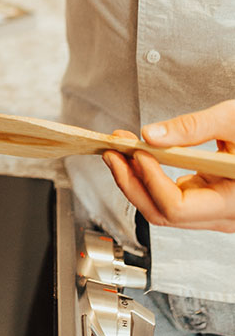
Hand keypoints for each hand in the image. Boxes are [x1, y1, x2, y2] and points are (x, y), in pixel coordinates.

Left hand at [102, 101, 234, 232]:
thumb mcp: (234, 120)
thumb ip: (194, 127)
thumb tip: (151, 134)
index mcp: (234, 201)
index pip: (176, 206)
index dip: (150, 180)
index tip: (136, 152)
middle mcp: (224, 216)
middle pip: (163, 214)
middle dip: (132, 182)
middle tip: (113, 153)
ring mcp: (215, 212)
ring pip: (164, 211)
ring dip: (137, 182)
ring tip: (120, 152)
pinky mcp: (208, 201)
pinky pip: (173, 200)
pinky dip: (151, 180)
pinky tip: (138, 157)